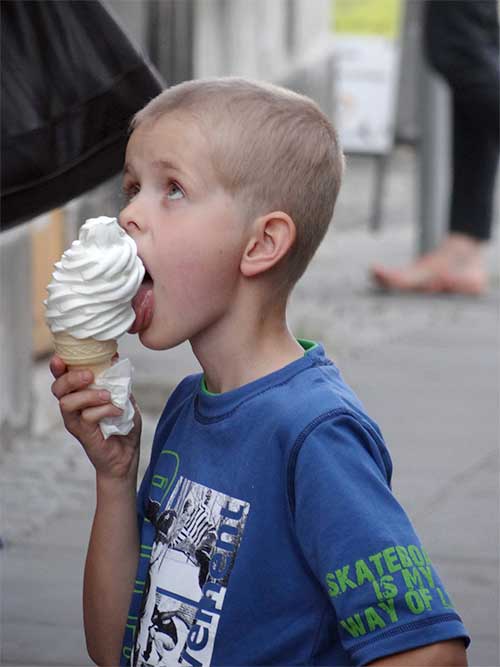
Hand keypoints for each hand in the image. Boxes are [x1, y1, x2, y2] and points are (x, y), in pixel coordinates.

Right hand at [50, 355, 141, 481]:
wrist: (126, 455)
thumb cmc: (122, 426)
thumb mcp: (123, 398)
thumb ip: (117, 381)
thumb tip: (114, 359)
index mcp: (79, 394)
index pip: (62, 378)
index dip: (58, 367)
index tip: (61, 358)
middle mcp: (72, 407)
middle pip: (57, 388)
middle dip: (71, 378)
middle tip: (90, 375)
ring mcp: (75, 421)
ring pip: (66, 402)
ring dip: (88, 395)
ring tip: (107, 396)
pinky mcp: (83, 434)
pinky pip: (86, 416)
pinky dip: (104, 410)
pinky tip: (117, 411)